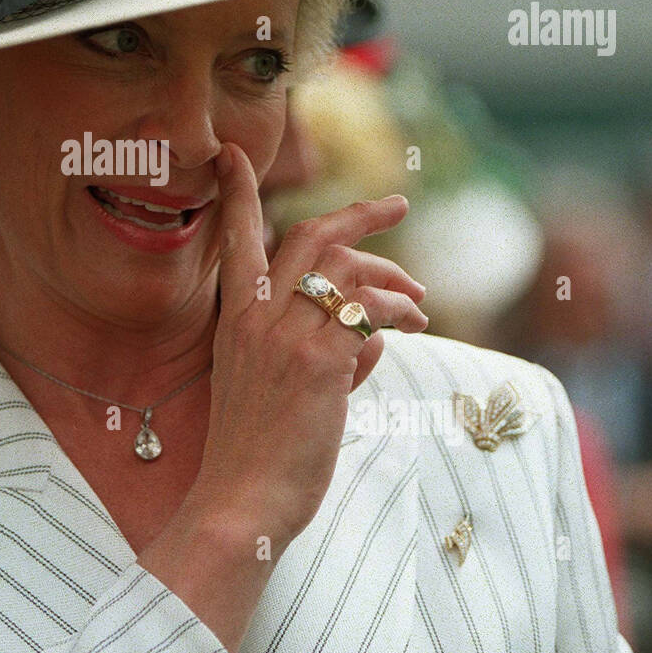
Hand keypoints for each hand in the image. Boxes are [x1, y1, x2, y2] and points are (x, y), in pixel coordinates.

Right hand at [191, 141, 427, 553]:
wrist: (241, 499)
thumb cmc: (254, 451)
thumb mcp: (266, 387)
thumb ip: (314, 352)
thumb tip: (370, 340)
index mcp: (234, 318)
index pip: (235, 237)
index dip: (237, 190)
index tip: (233, 153)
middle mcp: (256, 317)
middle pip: (312, 237)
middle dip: (360, 214)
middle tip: (396, 205)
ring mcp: (286, 336)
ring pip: (349, 271)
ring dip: (393, 279)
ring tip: (419, 302)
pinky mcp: (319, 363)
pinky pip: (370, 314)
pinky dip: (398, 313)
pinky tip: (409, 329)